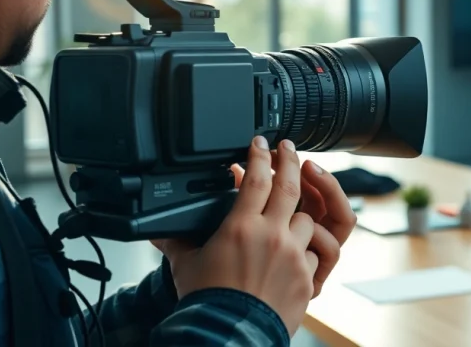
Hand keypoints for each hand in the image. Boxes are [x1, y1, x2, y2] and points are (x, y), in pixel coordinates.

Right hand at [152, 137, 323, 336]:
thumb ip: (175, 241)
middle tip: (289, 148)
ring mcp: (293, 255)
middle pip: (290, 186)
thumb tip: (156, 232)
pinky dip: (307, 248)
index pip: (256, 177)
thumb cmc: (207, 302)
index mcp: (241, 226)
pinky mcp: (306, 277)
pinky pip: (314, 252)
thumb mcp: (187, 265)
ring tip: (294, 208)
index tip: (260, 142)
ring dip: (301, 212)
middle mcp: (272, 235)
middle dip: (290, 161)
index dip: (259, 155)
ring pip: (308, 219)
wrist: (228, 335)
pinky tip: (297, 248)